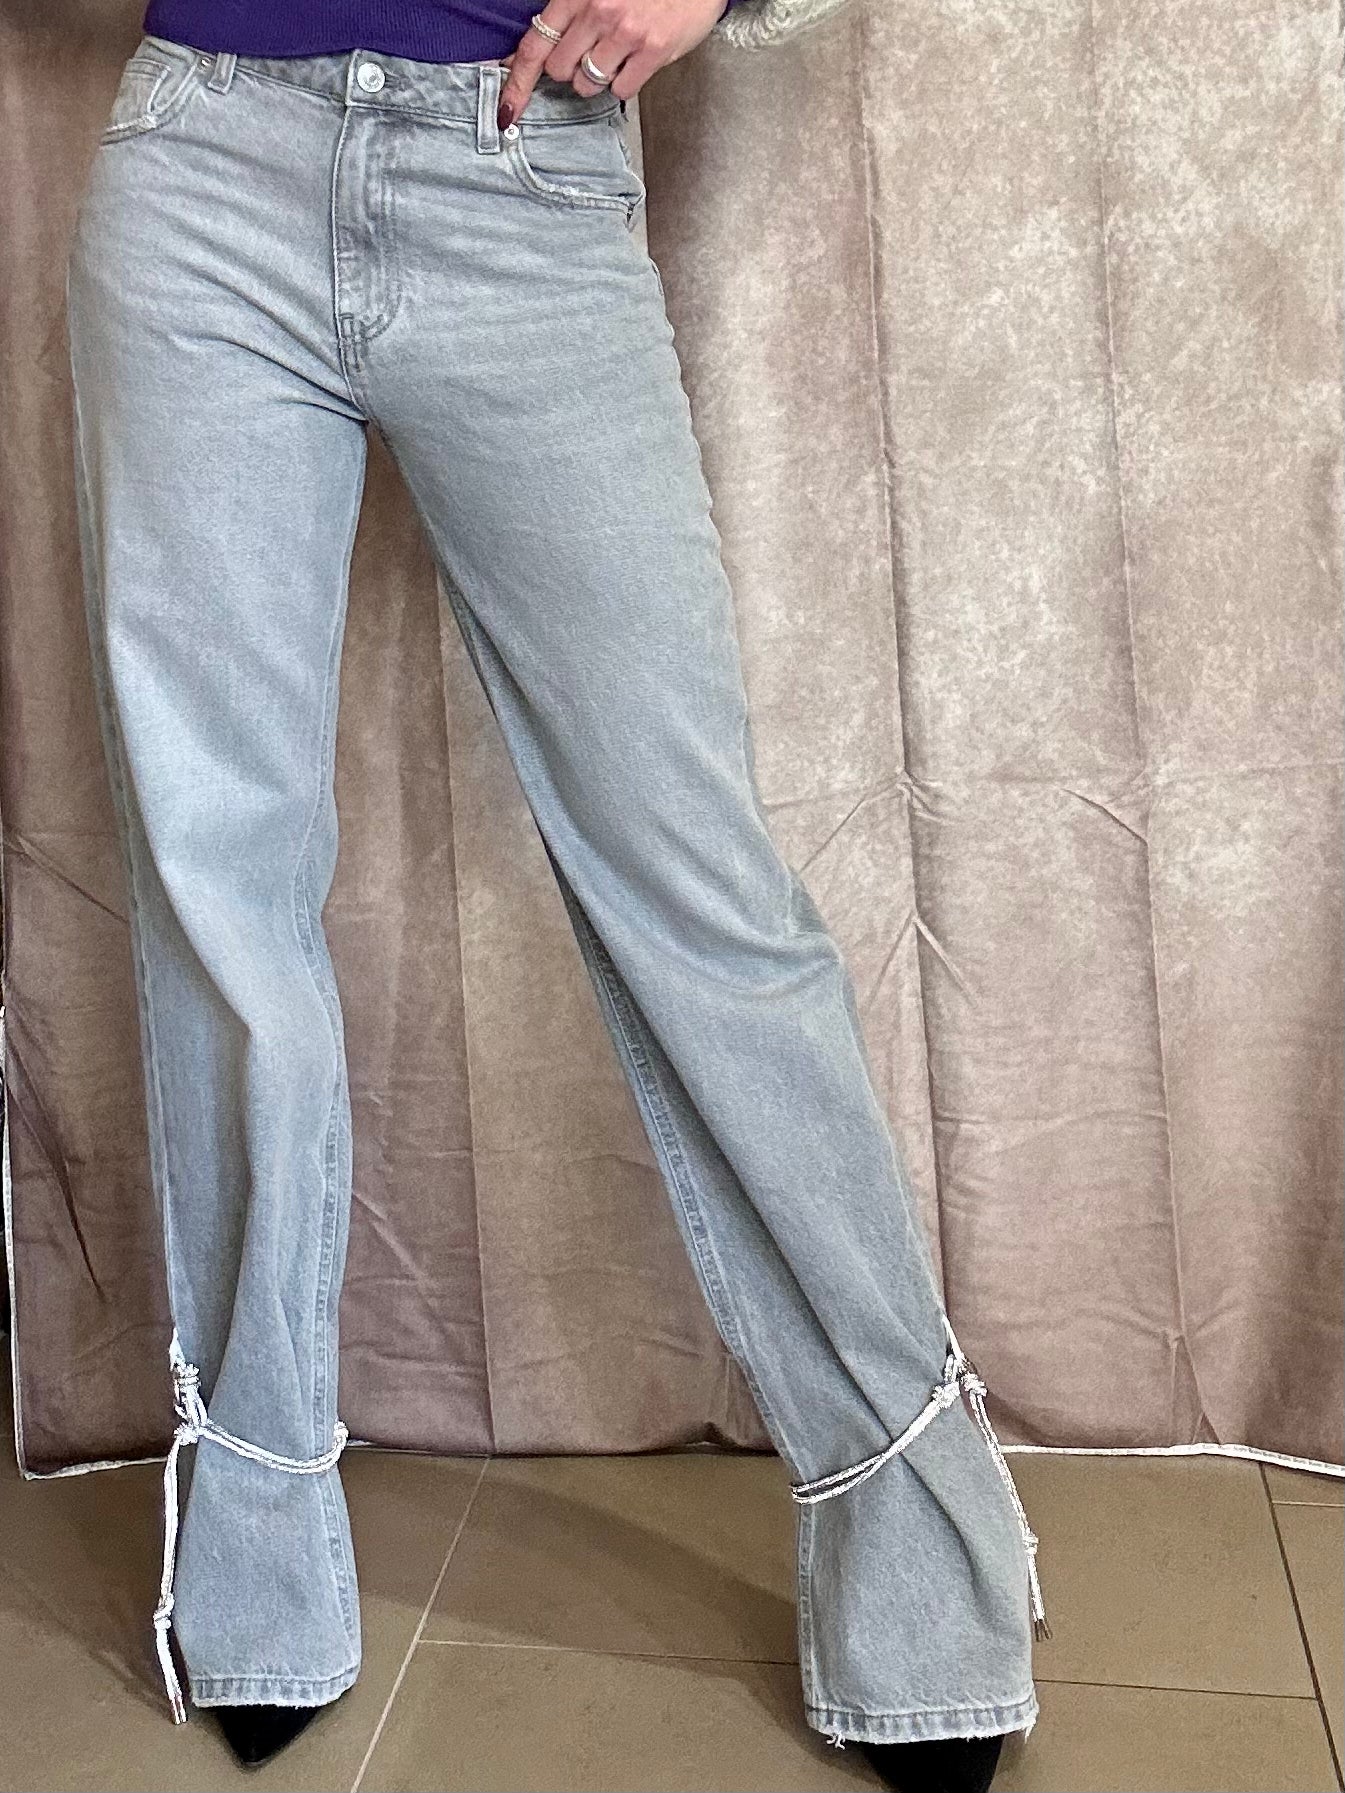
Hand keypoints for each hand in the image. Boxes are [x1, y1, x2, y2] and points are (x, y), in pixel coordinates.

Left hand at [497, 0, 725, 127]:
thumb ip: (570, 14)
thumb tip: (539, 54)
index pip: (534, 45)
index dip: (517, 82)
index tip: (507, 111)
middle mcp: (597, 10)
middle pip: (559, 70)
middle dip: (569, 70)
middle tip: (589, 54)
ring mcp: (625, 32)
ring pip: (588, 84)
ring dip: (596, 78)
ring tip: (615, 54)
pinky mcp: (652, 50)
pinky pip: (621, 89)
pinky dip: (624, 83)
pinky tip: (635, 61)